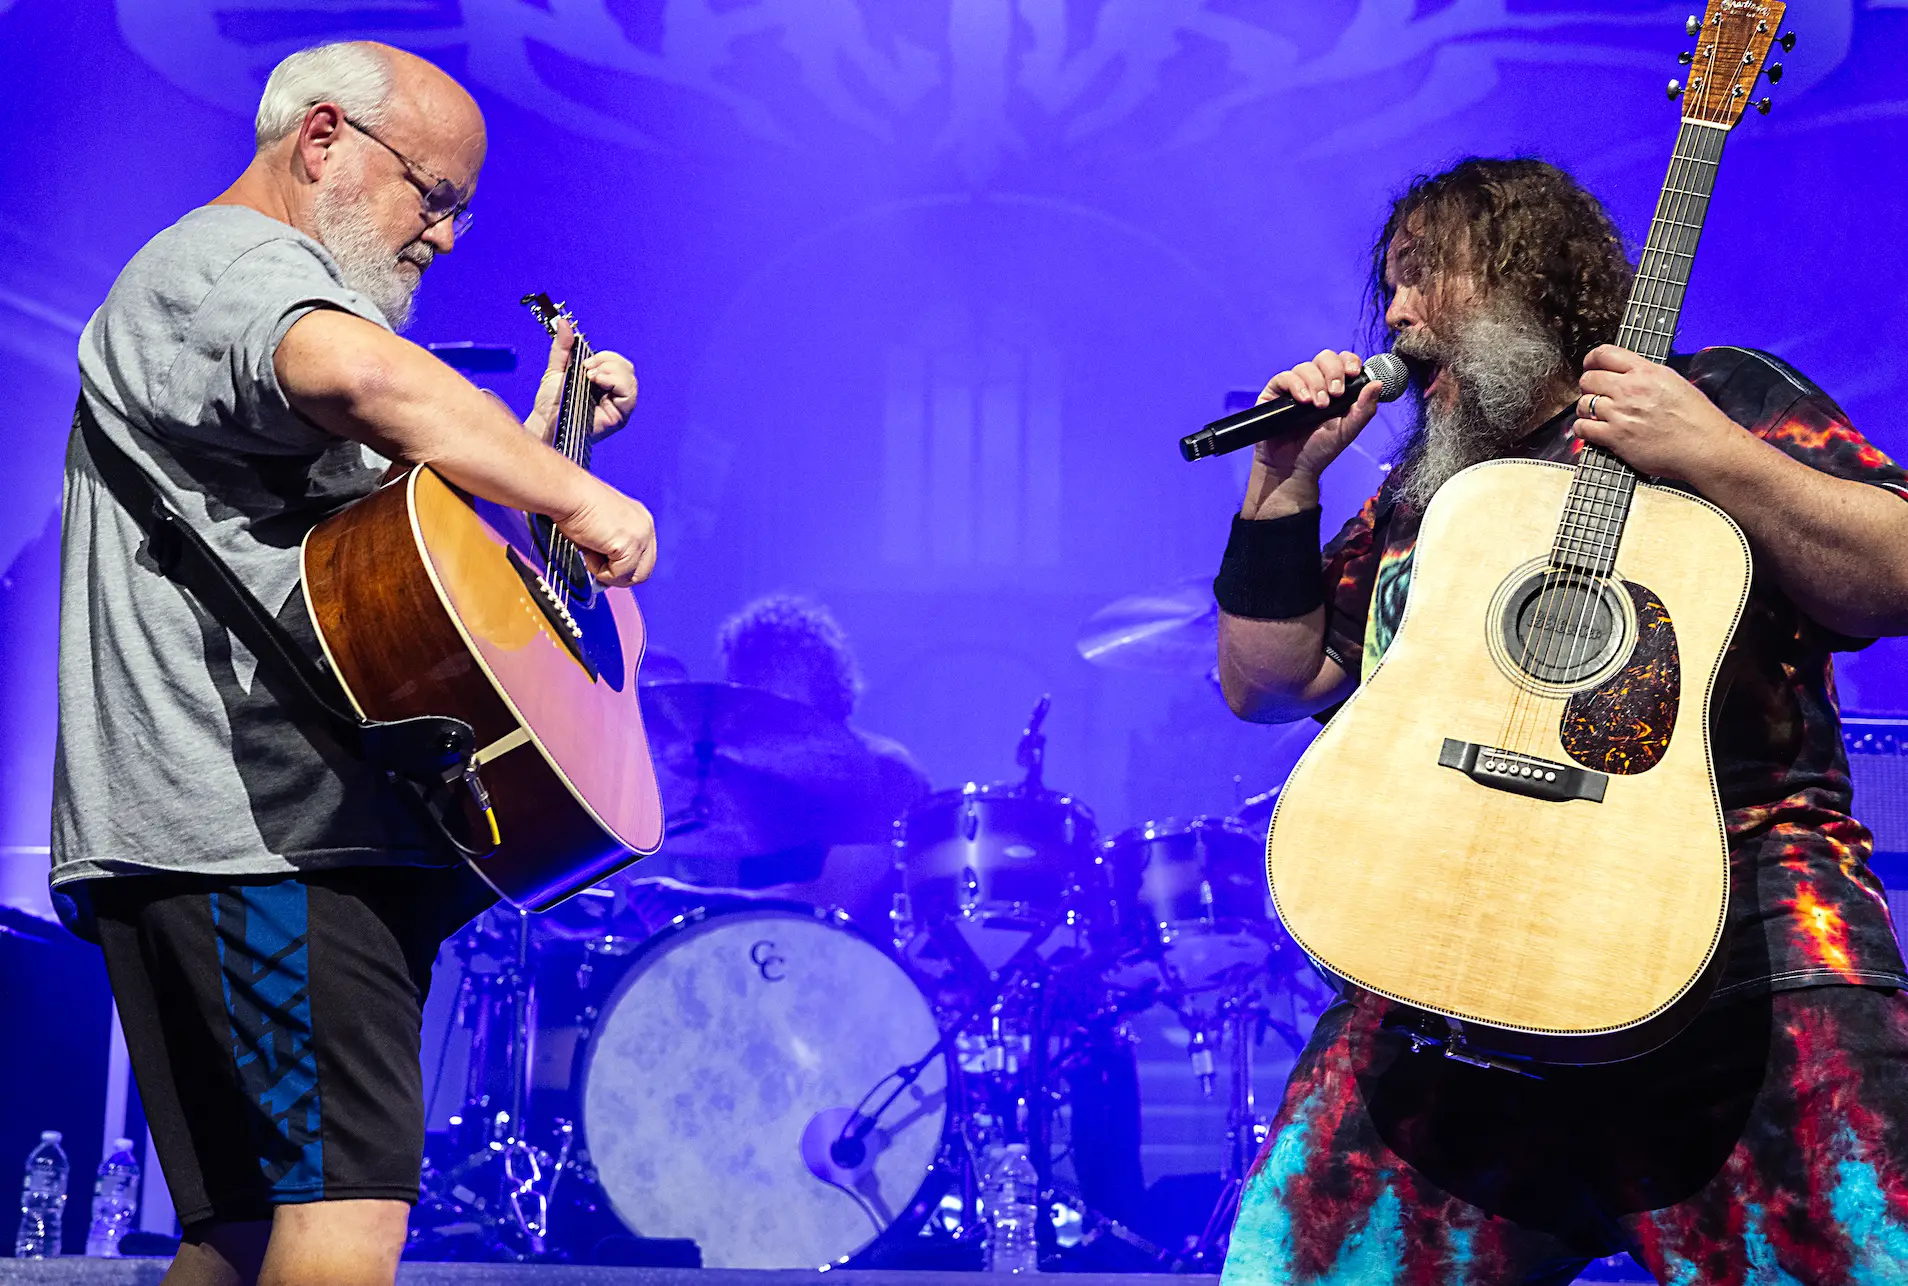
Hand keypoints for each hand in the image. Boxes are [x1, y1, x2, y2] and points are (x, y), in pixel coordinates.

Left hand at [525, 318, 638, 444]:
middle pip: (626, 367)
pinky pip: (629, 393)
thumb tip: (564, 323)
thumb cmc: (550, 403)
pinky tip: (597, 382)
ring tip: (590, 378)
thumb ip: (563, 347)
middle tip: (586, 369)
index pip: (616, 362)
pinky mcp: (620, 416)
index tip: (584, 362)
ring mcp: (618, 405)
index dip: (603, 357)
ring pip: (629, 377)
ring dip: (610, 371)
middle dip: (607, 362)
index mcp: (602, 382)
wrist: (544, 422)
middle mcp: (613, 394)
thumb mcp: (556, 369)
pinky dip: (615, 382)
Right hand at [554, 480, 656, 586]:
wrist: (569, 494)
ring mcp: (642, 536)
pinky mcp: (631, 545)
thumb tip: (608, 574)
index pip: (642, 558)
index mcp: (640, 520)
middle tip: (597, 568)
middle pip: (644, 571)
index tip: (604, 569)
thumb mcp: (600, 531)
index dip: (623, 569)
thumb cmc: (575, 506)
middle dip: (619, 576)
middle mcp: (645, 527)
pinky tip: (590, 549)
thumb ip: (610, 550)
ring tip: (591, 553)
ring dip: (609, 573)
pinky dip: (600, 570)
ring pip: (633, 577)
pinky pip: (619, 575)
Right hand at [1242, 349, 1384, 518]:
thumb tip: (1378, 384)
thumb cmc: (1321, 450)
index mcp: (1335, 387)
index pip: (1343, 361)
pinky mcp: (1275, 393)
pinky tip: (1303, 401)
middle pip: (1325, 357)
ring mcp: (1295, 387)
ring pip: (1306, 367)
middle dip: (1333, 371)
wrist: (1293, 468)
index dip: (1349, 361)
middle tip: (1336, 393)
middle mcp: (1315, 383)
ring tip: (1318, 406)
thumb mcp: (1348, 430)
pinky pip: (1285, 377)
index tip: (1353, 374)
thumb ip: (1364, 409)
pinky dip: (1296, 385)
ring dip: (1316, 383)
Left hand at [1574, 345, 1742, 481]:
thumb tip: (1628, 373)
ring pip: (1583, 403)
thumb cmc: (1697, 419)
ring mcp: (1621, 413)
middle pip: (1589, 379)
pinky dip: (1583, 429)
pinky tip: (1591, 430)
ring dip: (1586, 409)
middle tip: (1595, 394)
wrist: (1705, 447)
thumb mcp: (1674, 382)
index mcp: (1647, 372)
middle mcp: (1631, 389)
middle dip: (1588, 386)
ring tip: (1595, 414)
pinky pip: (1583, 428)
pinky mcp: (1616, 437)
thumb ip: (1647, 375)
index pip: (1605, 354)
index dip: (1592, 360)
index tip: (1590, 366)